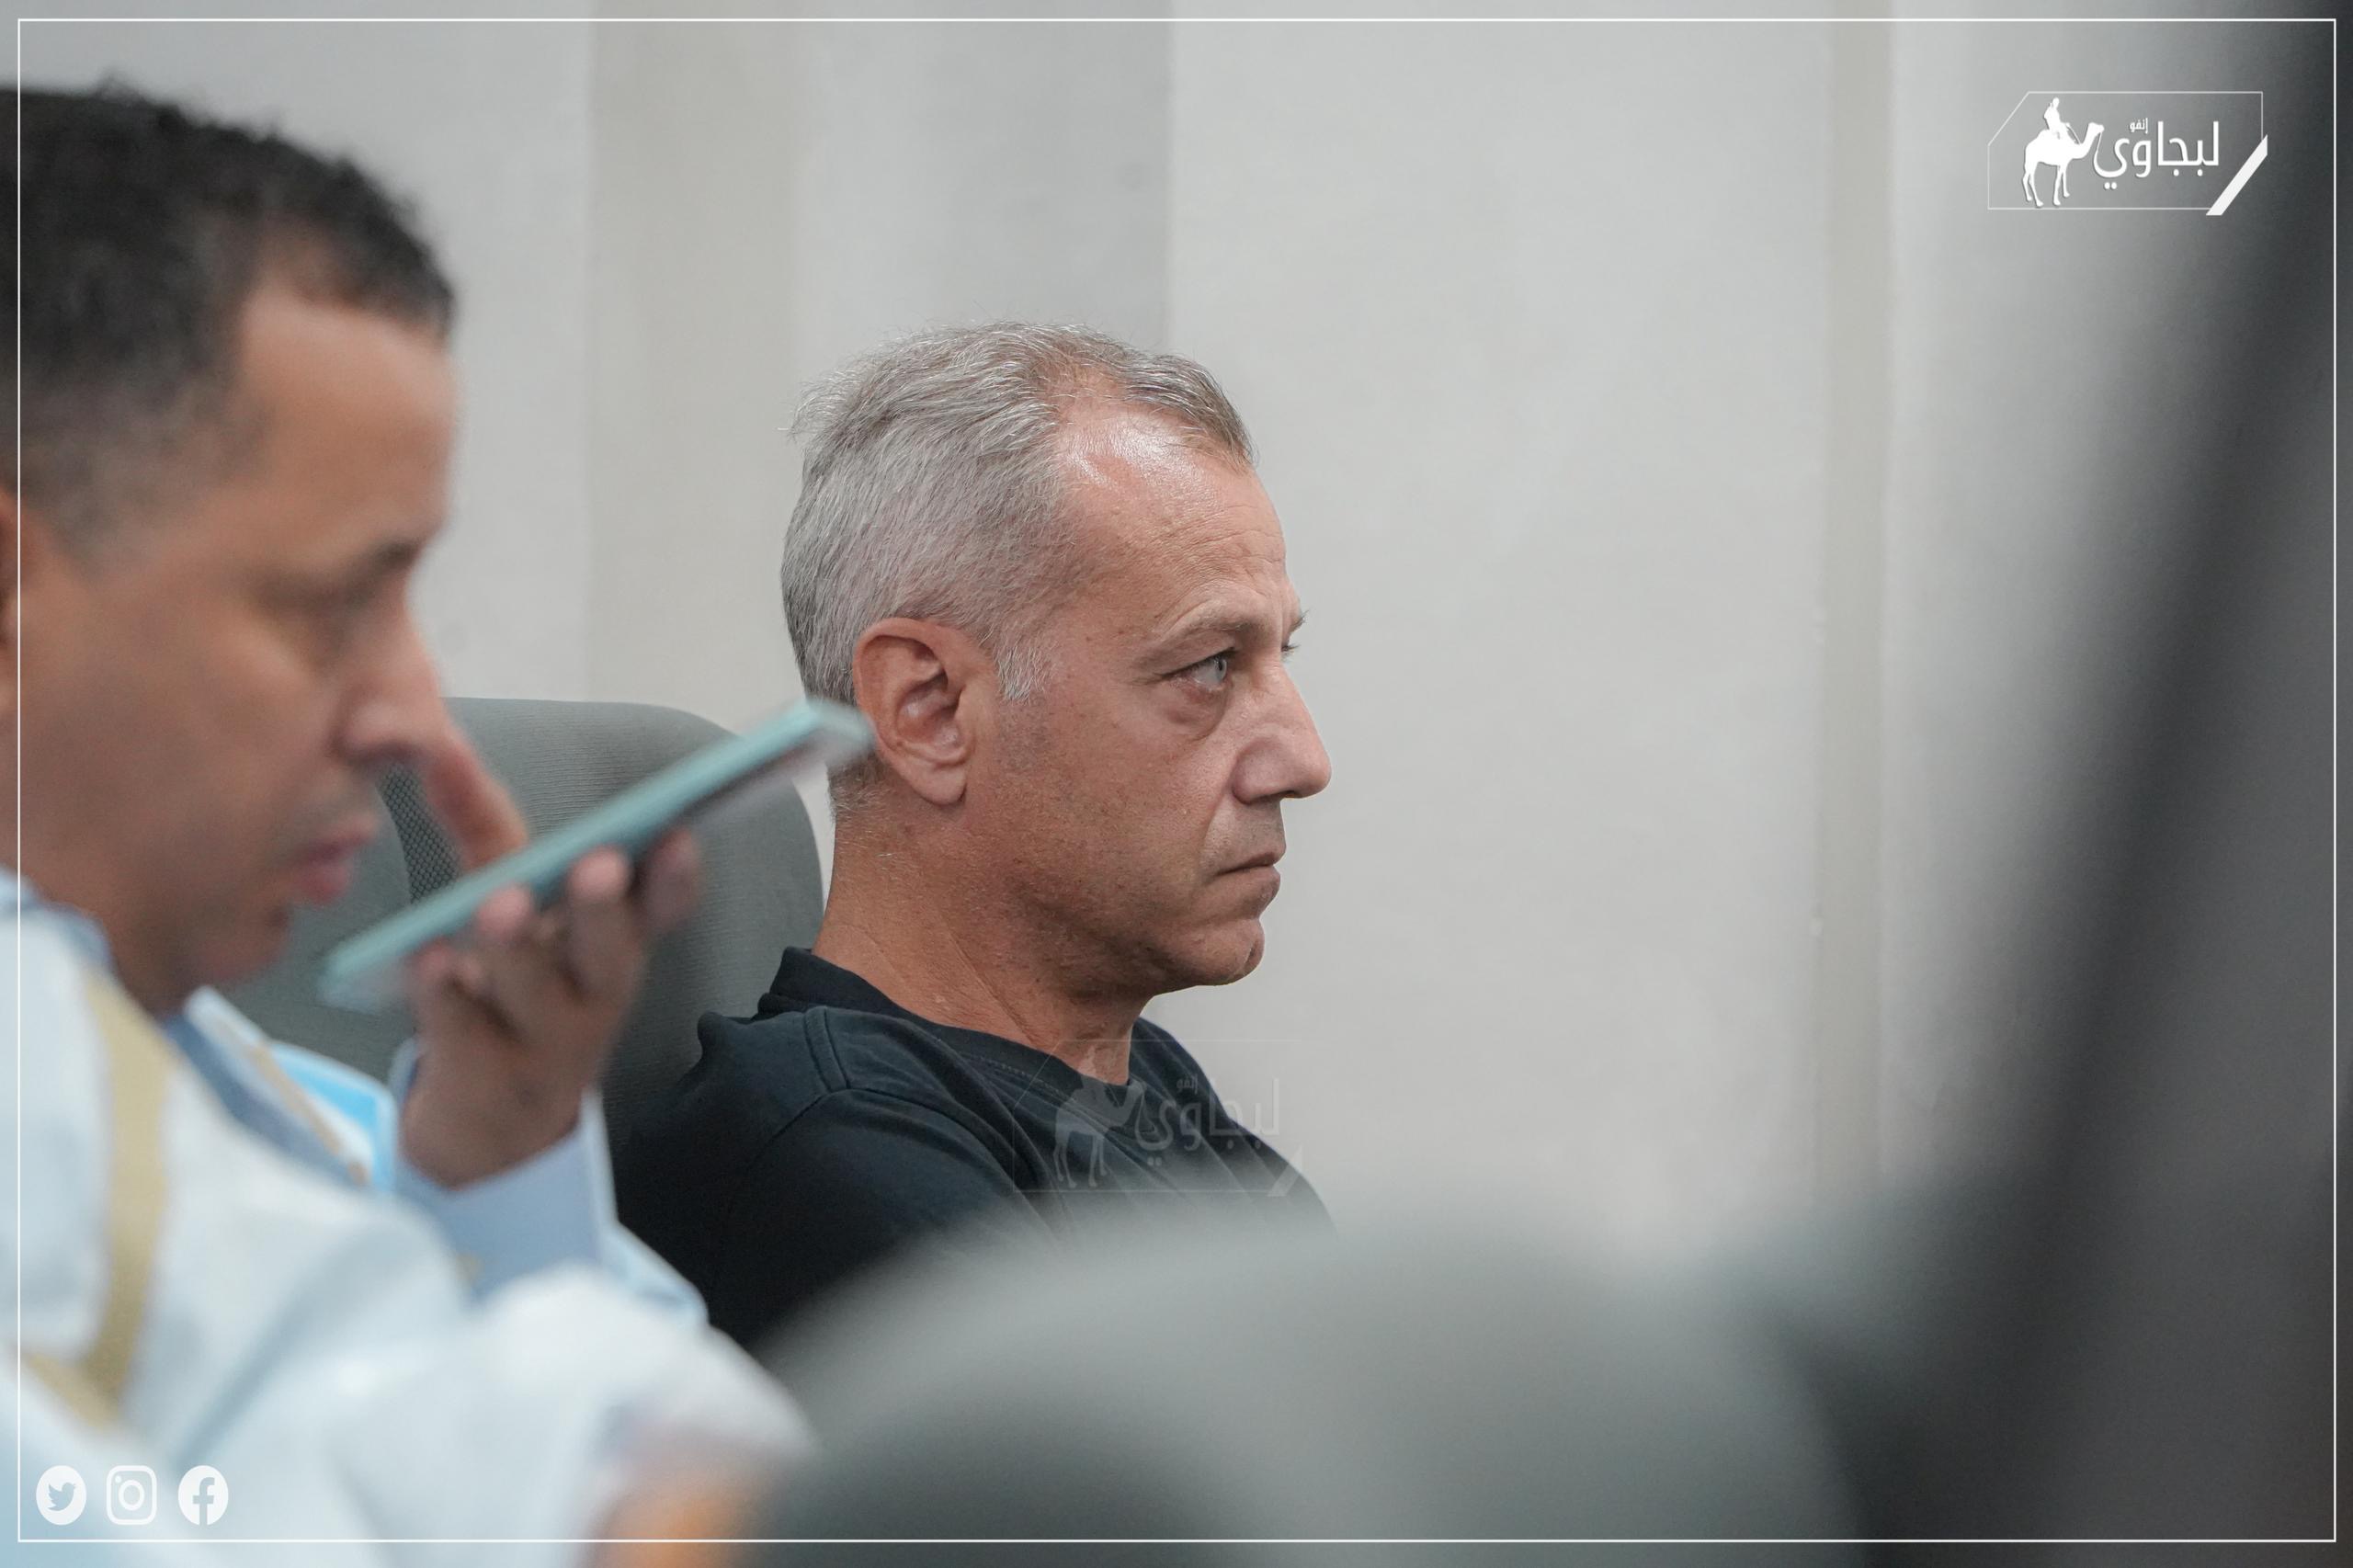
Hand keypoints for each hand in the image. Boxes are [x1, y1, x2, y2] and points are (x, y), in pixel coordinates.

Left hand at [398, 727, 702, 1188]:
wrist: (490, 1122)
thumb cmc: (506, 985)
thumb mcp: (507, 896)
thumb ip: (477, 818)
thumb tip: (435, 738)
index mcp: (613, 944)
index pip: (661, 909)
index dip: (676, 877)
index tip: (679, 833)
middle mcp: (591, 994)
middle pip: (610, 953)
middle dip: (605, 907)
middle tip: (599, 864)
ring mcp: (541, 1042)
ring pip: (535, 992)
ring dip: (520, 947)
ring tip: (501, 905)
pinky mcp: (481, 1077)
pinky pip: (462, 1031)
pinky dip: (444, 994)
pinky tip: (426, 959)